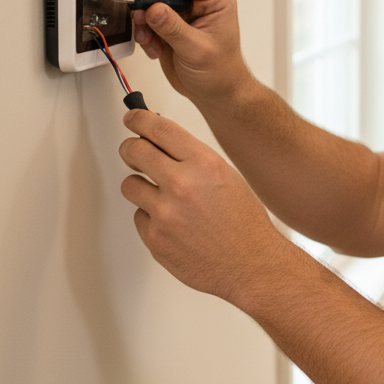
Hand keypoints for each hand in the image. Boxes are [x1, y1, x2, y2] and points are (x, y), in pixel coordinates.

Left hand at [119, 109, 288, 303]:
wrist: (252, 265)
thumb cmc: (245, 224)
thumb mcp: (227, 177)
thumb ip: (194, 160)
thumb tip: (164, 146)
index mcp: (204, 164)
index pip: (159, 129)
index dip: (139, 119)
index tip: (132, 118)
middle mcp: (181, 185)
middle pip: (134, 151)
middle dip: (131, 149)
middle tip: (134, 153)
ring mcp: (164, 213)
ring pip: (130, 185)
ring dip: (142, 188)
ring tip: (164, 198)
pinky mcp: (154, 238)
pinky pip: (139, 217)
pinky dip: (152, 219)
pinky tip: (175, 225)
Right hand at [132, 0, 252, 103]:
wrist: (215, 92)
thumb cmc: (220, 71)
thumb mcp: (196, 50)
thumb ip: (173, 28)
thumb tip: (154, 9)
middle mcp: (201, 1)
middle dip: (150, 3)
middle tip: (142, 20)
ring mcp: (184, 13)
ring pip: (153, 2)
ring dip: (145, 21)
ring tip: (150, 41)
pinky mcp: (170, 24)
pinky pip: (148, 19)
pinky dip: (146, 33)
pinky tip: (155, 49)